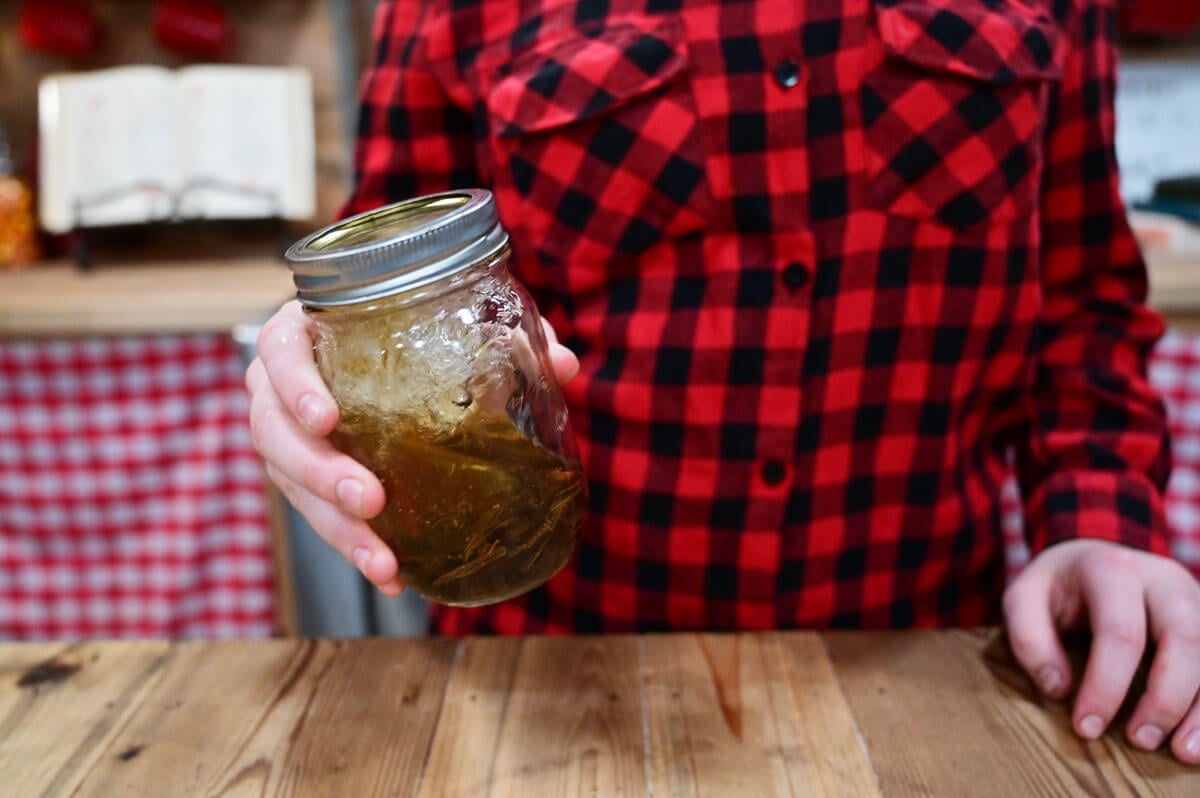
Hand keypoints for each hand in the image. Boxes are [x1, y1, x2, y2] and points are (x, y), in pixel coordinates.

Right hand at [244, 300, 579, 594]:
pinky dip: (354, 547)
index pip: (278, 351)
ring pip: (290, 486)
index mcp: (303, 333)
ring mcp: (286, 436)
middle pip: (273, 433)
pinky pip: (316, 516)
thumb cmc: (409, 329)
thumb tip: (564, 366)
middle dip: (320, 473)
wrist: (383, 352)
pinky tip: (393, 576)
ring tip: (383, 562)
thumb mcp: (454, 322)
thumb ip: (509, 335)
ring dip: (336, 528)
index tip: (326, 418)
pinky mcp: (301, 478)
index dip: (293, 384)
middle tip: (371, 500)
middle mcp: (280, 387)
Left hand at [1003, 539, 1199, 762]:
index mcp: (1113, 569)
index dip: (1106, 685)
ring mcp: (1195, 599)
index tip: (1087, 727)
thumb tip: (1058, 689)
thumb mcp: (1024, 597)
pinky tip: (1199, 739)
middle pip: (1184, 639)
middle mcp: (1164, 580)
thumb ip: (1029, 638)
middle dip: (1166, 697)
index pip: (1120, 632)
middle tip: (1139, 740)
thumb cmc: (1057, 586)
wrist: (1095, 556)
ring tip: (1182, 752)